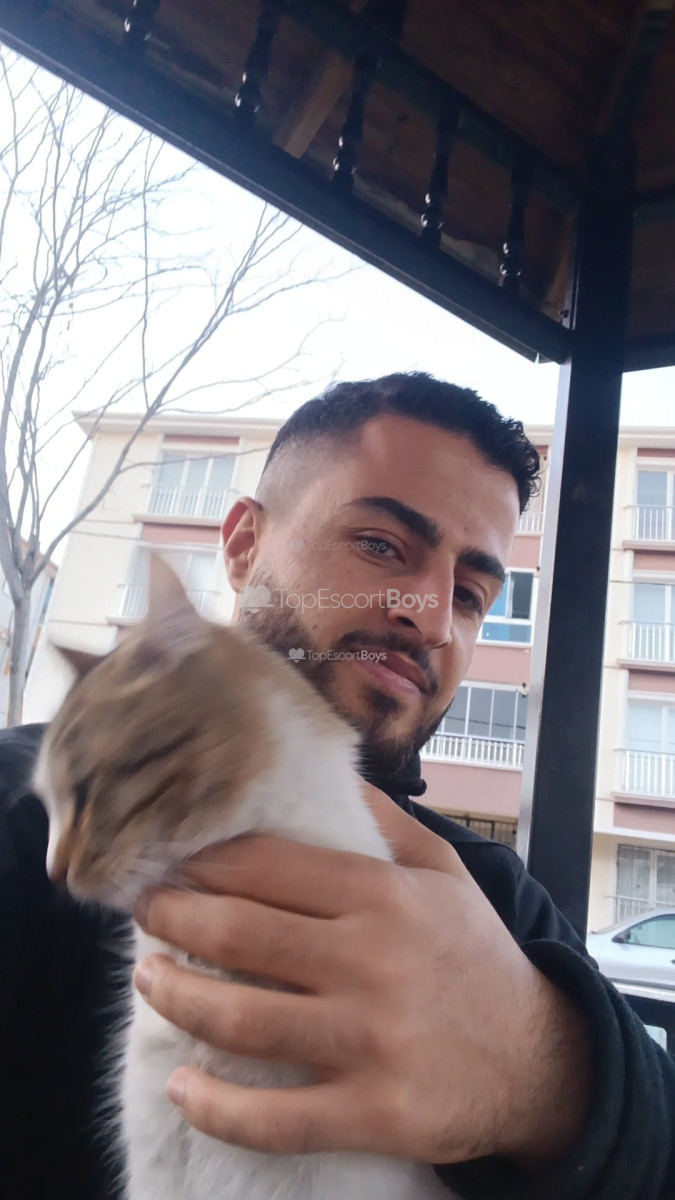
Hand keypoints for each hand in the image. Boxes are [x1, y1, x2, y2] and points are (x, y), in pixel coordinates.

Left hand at [133, 787, 591, 1169]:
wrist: (540, 1060)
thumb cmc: (475, 955)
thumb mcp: (446, 871)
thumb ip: (386, 821)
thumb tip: (328, 769)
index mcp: (383, 895)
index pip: (268, 865)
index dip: (204, 861)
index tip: (168, 860)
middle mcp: (372, 959)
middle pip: (240, 933)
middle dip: (173, 918)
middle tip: (144, 911)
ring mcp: (372, 1040)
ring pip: (242, 1019)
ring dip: (177, 998)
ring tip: (148, 979)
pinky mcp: (375, 1112)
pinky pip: (276, 1117)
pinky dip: (216, 1106)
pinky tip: (183, 1086)